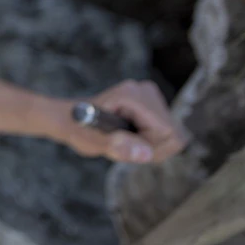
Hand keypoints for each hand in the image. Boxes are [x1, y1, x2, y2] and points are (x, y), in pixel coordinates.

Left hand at [64, 80, 188, 163]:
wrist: (71, 118)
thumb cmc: (79, 129)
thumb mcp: (95, 142)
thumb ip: (119, 146)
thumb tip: (146, 154)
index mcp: (132, 96)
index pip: (168, 132)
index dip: (153, 148)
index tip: (130, 148)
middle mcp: (145, 91)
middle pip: (172, 132)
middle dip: (151, 147)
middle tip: (124, 145)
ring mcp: (149, 94)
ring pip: (171, 132)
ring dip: (149, 144)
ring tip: (123, 140)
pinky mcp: (151, 102)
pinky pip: (164, 130)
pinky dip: (149, 139)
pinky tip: (129, 135)